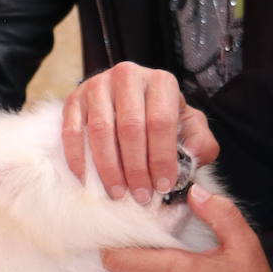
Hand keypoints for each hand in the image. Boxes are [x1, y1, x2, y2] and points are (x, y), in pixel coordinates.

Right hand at [62, 62, 218, 203]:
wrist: (130, 100)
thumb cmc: (162, 118)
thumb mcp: (190, 126)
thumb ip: (200, 143)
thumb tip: (189, 161)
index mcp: (161, 82)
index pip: (161, 122)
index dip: (162, 158)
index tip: (163, 186)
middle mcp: (128, 76)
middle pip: (130, 127)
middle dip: (136, 168)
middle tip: (141, 195)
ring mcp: (98, 85)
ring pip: (101, 131)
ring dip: (109, 167)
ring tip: (117, 193)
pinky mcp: (75, 99)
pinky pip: (72, 131)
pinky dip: (78, 158)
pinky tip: (86, 180)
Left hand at [102, 184, 272, 271]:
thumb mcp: (244, 244)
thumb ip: (219, 213)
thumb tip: (195, 192)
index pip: (117, 258)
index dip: (115, 238)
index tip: (129, 223)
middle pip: (117, 267)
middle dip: (126, 247)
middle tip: (145, 231)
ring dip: (137, 264)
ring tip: (161, 249)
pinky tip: (171, 270)